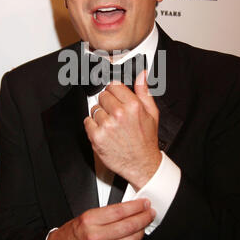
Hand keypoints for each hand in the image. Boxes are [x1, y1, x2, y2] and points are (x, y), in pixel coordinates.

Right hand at [45, 198, 154, 239]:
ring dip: (142, 231)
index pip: (119, 211)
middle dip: (143, 217)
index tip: (144, 203)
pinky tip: (136, 237)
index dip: (136, 206)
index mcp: (90, 220)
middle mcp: (95, 237)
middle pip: (128, 226)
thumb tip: (129, 207)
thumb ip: (108, 212)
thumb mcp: (87, 215)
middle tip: (150, 212)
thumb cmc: (74, 232)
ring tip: (145, 224)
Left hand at [84, 70, 161, 189]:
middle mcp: (119, 114)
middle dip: (108, 103)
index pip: (114, 85)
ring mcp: (107, 125)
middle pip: (103, 96)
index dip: (115, 91)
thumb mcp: (152, 113)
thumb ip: (144, 92)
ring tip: (112, 125)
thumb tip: (142, 75)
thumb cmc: (146, 140)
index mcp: (133, 106)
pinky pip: (87, 122)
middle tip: (116, 114)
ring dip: (100, 115)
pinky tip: (105, 132)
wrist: (141, 164)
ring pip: (95, 109)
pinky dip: (93, 126)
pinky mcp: (97, 136)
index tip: (116, 97)